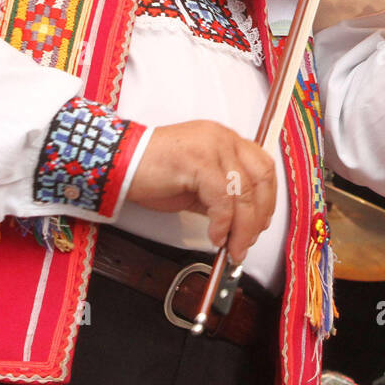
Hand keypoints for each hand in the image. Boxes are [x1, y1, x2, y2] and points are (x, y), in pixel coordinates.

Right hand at [126, 121, 275, 263]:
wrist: (117, 164)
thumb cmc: (151, 172)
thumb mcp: (195, 186)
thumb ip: (220, 198)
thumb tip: (240, 225)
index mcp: (224, 139)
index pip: (263, 167)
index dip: (267, 200)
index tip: (260, 225)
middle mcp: (222, 137)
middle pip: (260, 178)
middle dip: (258, 217)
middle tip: (247, 242)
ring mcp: (211, 146)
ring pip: (243, 191)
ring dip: (243, 227)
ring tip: (232, 247)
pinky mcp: (197, 161)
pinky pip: (222, 199)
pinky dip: (223, 223)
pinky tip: (215, 236)